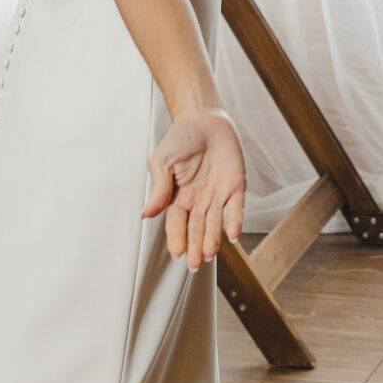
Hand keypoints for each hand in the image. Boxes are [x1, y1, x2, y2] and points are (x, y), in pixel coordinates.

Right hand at [143, 110, 245, 268]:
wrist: (204, 119)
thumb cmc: (180, 140)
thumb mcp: (162, 161)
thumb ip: (159, 188)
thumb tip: (146, 214)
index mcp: (177, 198)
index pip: (176, 223)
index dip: (177, 237)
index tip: (178, 253)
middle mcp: (198, 201)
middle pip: (196, 228)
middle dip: (196, 246)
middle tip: (195, 264)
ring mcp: (217, 195)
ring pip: (214, 223)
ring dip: (213, 239)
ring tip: (210, 254)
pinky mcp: (235, 186)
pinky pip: (236, 207)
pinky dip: (235, 220)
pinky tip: (233, 235)